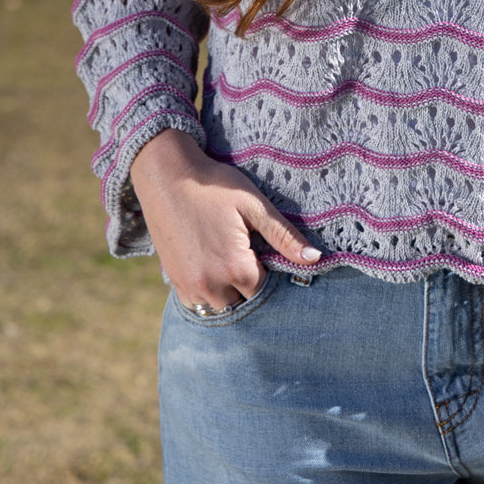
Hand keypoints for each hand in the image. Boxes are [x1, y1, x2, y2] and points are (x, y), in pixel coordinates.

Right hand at [130, 129, 319, 311]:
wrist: (167, 176)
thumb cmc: (215, 185)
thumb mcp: (254, 205)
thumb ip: (284, 236)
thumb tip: (316, 259)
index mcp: (235, 267)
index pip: (264, 290)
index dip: (270, 273)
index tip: (267, 254)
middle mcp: (211, 285)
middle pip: (243, 302)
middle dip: (250, 285)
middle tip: (250, 256)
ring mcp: (189, 286)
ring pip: (220, 307)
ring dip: (230, 293)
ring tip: (232, 262)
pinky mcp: (174, 281)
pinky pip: (197, 303)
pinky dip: (209, 293)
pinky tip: (213, 268)